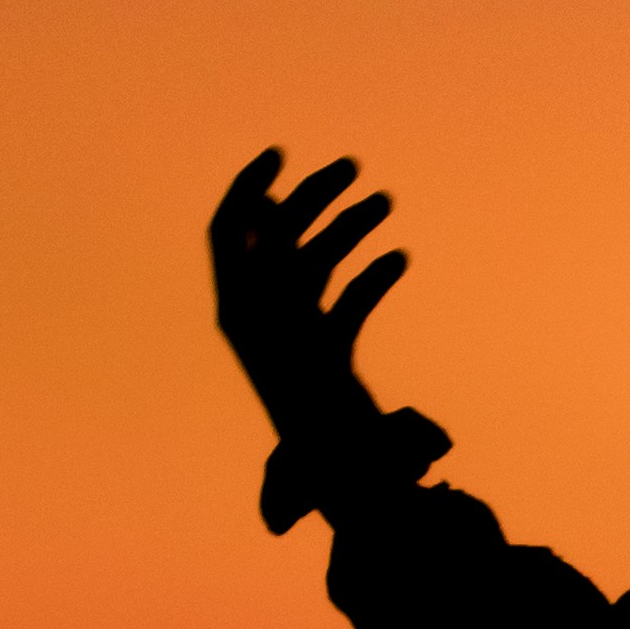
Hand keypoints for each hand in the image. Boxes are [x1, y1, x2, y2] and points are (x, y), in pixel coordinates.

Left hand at [208, 148, 407, 458]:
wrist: (339, 474)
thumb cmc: (310, 414)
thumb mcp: (289, 335)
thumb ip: (272, 269)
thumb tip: (262, 215)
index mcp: (241, 309)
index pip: (230, 232)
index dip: (248, 189)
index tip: (280, 154)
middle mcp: (262, 315)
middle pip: (280, 238)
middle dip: (314, 199)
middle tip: (353, 169)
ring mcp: (295, 333)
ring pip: (317, 264)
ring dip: (348, 229)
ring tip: (384, 201)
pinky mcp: (326, 354)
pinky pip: (346, 302)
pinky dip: (371, 277)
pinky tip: (400, 258)